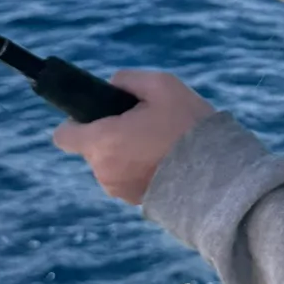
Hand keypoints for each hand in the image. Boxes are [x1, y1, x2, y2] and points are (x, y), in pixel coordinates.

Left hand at [52, 70, 215, 205]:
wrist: (219, 178)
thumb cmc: (188, 128)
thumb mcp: (162, 85)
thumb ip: (127, 80)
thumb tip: (113, 85)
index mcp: (102, 142)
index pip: (64, 136)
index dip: (76, 122)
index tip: (97, 115)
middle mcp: (104, 171)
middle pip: (93, 148)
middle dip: (111, 135)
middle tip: (144, 125)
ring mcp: (120, 191)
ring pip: (112, 165)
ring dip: (126, 154)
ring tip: (160, 145)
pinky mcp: (137, 204)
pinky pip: (129, 180)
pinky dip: (140, 171)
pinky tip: (167, 162)